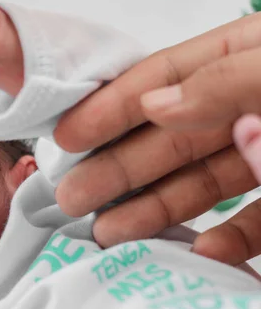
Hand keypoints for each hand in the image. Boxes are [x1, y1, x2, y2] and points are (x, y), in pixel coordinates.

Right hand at [52, 12, 260, 265]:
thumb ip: (223, 82)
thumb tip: (153, 105)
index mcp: (245, 58)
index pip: (164, 78)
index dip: (110, 106)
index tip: (66, 135)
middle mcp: (250, 105)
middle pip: (170, 138)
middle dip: (116, 168)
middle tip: (72, 195)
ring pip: (202, 182)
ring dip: (153, 208)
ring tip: (108, 231)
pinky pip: (256, 220)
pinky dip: (228, 239)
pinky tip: (202, 250)